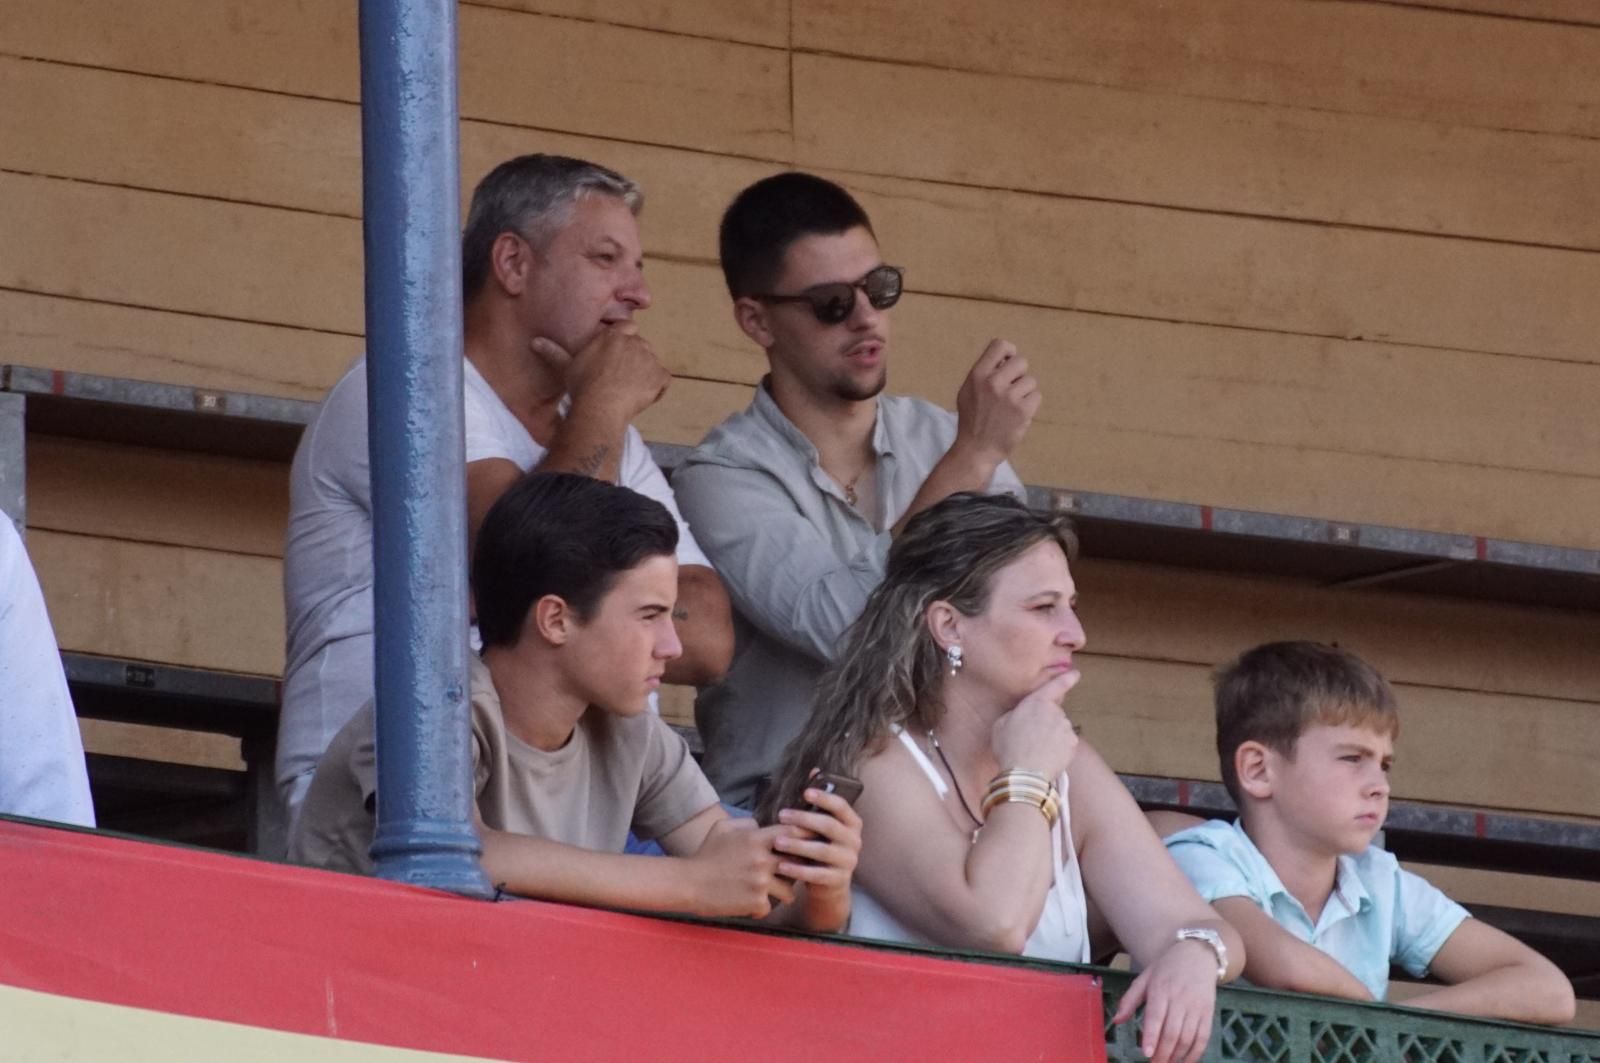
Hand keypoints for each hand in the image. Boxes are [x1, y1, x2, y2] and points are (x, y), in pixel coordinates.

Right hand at [536, 322, 669, 422]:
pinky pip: (663, 380)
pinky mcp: (660, 376)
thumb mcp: (566, 366)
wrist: (600, 406)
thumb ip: (554, 352)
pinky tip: (641, 398)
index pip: (627, 328)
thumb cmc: (582, 385)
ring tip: (628, 390)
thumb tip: (534, 342)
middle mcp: (634, 342)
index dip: (624, 341)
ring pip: (651, 362)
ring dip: (645, 373)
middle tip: (620, 378)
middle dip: (634, 359)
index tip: (616, 356)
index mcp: (613, 336)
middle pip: (640, 346)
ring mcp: (649, 359)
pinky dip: (657, 388)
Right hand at [685, 817, 793, 918]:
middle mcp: (762, 860)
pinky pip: (770, 907)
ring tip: (773, 893)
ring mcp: (761, 882)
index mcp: (756, 839)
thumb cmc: (704, 854)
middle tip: (789, 875)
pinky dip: (761, 908)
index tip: (804, 844)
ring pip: (789, 891)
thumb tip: (762, 826)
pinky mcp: (756, 902)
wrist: (689, 883)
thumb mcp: (722, 828)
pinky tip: (750, 905)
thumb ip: (746, 823)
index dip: (803, 837)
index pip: (793, 833)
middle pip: (798, 864)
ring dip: (781, 893)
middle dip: (796, 871)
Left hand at [773, 785, 863, 931]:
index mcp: (852, 823)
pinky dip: (798, 870)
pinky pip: (817, 874)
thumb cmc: (821, 846)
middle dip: (804, 819)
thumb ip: (819, 802)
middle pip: (829, 826)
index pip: (841, 806)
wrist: (829, 885)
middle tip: (781, 815)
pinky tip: (781, 866)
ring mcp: (848, 861)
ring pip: (822, 850)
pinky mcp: (838, 880)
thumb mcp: (822, 826)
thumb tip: (814, 769)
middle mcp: (854, 841)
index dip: (824, 798)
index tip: (805, 792)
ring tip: (777, 842)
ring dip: (797, 845)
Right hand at [953, 339, 1039, 463]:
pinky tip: (1018, 414)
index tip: (1008, 365)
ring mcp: (1009, 397)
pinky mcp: (1023, 411)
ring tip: (1013, 406)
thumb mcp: (968, 391)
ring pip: (1031, 381)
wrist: (976, 450)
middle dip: (1019, 375)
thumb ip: (984, 374)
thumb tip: (1005, 359)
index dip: (1009, 352)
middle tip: (1011, 390)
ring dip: (1025, 392)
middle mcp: (993, 382)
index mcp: (978, 375)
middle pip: (1021, 361)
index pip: (1000, 345)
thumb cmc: (972, 420)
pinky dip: (1030, 405)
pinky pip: (1036, 396)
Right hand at [990, 669, 1080, 778]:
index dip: (1066, 679)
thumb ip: (1014, 715)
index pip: (1055, 686)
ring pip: (1059, 729)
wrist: (1026, 773)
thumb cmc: (1009, 747)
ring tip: (1036, 751)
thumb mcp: (1001, 725)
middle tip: (1030, 738)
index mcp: (1036, 702)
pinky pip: (1065, 744)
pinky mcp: (1073, 744)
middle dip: (1046, 722)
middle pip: (1053, 713)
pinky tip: (1046, 758)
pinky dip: (1058, 749)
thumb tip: (1020, 716)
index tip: (1075, 673)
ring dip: (1051, 737)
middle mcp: (1055, 711)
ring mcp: (1066, 728)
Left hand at [1111, 937, 1218, 1062]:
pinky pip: (1203, 1037)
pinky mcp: (1208, 1012)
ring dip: (1177, 1055)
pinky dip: (1195, 1053)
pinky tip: (1185, 1060)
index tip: (1147, 1053)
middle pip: (1172, 1032)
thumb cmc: (1166, 968)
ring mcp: (1196, 1007)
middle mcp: (1179, 999)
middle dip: (1163, 1053)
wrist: (1197, 954)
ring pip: (1188, 1037)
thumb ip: (1130, 1000)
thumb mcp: (1144, 978)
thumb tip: (1116, 1020)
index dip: (1151, 1037)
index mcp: (1160, 989)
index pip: (1156, 1017)